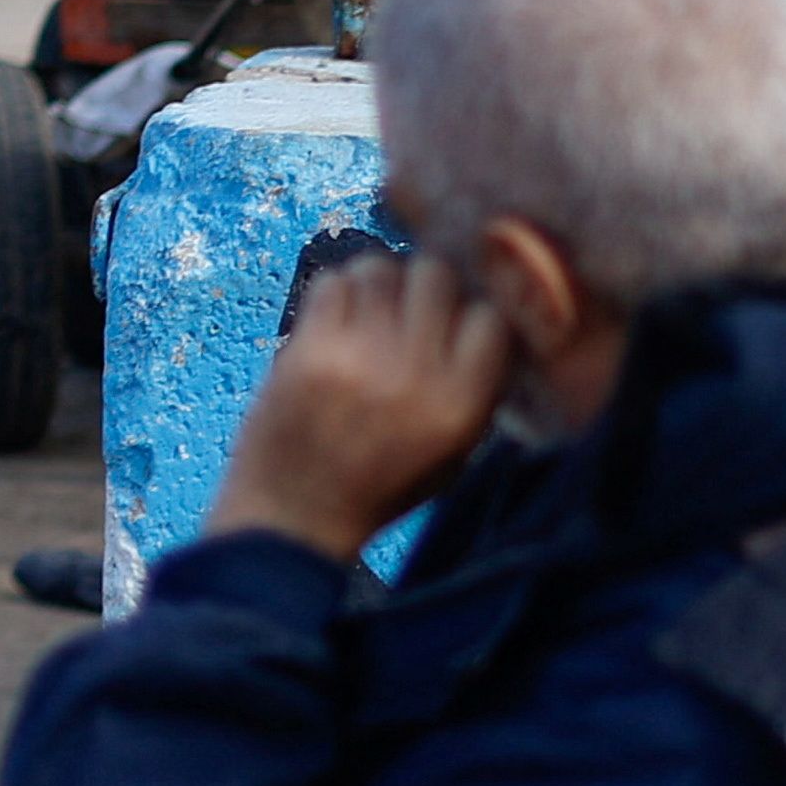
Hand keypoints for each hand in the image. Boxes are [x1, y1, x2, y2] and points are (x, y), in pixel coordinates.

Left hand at [210, 243, 513, 561]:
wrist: (294, 518)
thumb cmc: (380, 487)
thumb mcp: (454, 453)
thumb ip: (475, 388)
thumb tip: (483, 308)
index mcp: (461, 407)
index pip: (490, 315)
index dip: (471, 309)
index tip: (453, 321)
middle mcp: (418, 377)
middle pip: (435, 274)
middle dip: (422, 283)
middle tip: (405, 310)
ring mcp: (362, 359)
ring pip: (381, 267)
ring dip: (376, 282)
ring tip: (367, 315)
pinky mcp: (310, 350)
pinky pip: (333, 282)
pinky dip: (335, 294)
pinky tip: (334, 325)